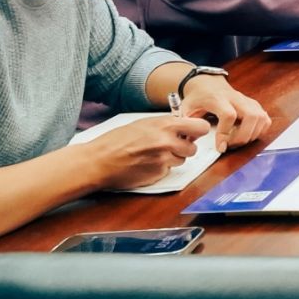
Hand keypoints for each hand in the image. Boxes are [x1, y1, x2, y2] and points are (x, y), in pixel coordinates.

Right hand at [82, 114, 210, 189]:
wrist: (98, 161)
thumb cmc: (117, 140)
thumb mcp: (144, 123)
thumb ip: (166, 125)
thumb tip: (184, 127)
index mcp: (166, 126)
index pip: (201, 128)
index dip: (198, 131)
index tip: (192, 133)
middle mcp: (168, 142)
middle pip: (193, 148)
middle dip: (184, 148)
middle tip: (170, 146)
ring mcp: (163, 160)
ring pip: (181, 160)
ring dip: (172, 159)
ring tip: (153, 155)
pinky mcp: (158, 175)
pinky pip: (168, 171)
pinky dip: (161, 169)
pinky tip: (145, 164)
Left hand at [178, 74, 271, 152]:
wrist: (207, 83)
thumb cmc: (198, 98)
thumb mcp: (187, 109)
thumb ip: (189, 124)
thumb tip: (191, 140)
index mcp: (218, 99)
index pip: (229, 115)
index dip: (226, 133)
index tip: (220, 147)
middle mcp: (236, 98)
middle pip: (251, 116)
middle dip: (243, 137)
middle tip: (231, 145)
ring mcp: (247, 101)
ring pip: (261, 118)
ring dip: (252, 135)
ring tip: (238, 141)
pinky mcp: (254, 105)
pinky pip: (265, 119)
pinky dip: (259, 130)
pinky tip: (247, 134)